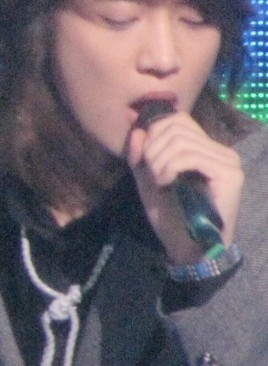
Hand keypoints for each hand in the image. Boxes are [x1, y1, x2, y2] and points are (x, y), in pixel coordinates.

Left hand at [127, 110, 242, 264]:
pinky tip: (166, 183)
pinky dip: (169, 168)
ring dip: (158, 162)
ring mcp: (228, 161)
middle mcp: (221, 150)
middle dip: (153, 149)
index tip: (145, 158)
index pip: (178, 119)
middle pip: (176, 128)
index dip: (154, 132)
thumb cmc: (170, 216)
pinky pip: (190, 156)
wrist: (187, 246)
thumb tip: (137, 127)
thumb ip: (141, 155)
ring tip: (158, 181)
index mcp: (205, 148)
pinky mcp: (229, 174)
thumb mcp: (147, 180)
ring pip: (180, 141)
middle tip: (151, 174)